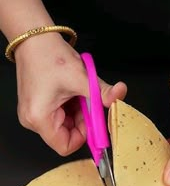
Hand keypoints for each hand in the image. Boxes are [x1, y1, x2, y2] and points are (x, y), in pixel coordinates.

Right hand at [15, 34, 126, 154]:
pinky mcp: (38, 109)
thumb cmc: (48, 55)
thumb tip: (120, 95)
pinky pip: (60, 117)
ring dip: (78, 113)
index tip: (93, 121)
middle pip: (66, 136)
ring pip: (65, 127)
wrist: (34, 39)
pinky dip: (71, 108)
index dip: (84, 136)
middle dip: (82, 121)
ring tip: (77, 93)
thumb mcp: (81, 77)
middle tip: (86, 101)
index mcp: (39, 118)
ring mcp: (34, 116)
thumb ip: (103, 92)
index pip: (65, 146)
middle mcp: (33, 121)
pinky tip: (71, 93)